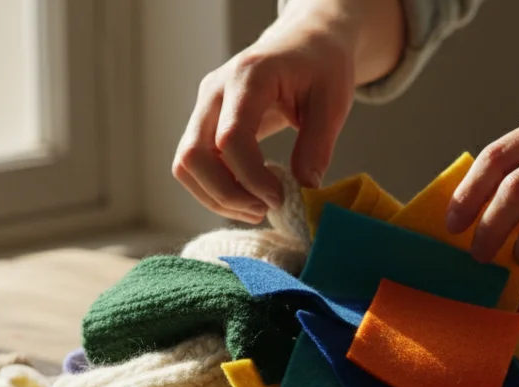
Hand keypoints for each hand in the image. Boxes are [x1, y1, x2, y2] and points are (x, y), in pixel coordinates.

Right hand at [172, 22, 356, 223]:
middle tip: (265, 209)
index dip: (251, 178)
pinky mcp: (205, 123)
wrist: (306, 44)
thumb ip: (317, 145)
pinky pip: (195, 165)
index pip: (230, 137)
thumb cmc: (321, 67)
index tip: (281, 198)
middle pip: (193, 155)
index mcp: (248, 77)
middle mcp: (215, 90)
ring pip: (186, 165)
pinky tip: (248, 196)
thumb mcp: (332, 103)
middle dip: (226, 194)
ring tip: (257, 209)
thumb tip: (305, 189)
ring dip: (216, 198)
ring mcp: (205, 107)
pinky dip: (215, 190)